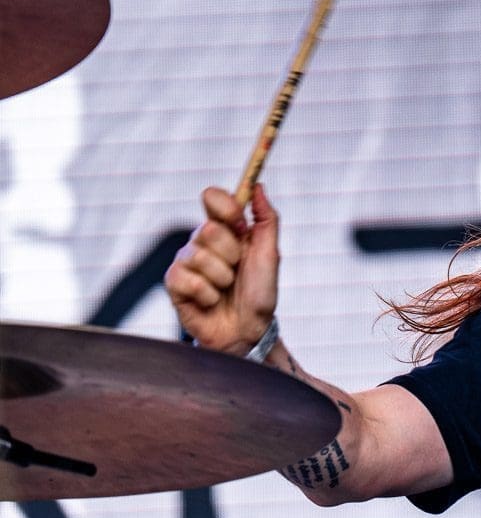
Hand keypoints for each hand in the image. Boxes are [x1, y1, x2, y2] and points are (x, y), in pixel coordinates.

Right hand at [164, 184, 279, 354]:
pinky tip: (211, 302)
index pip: (212, 197)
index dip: (226, 208)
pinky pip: (188, 279)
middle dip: (231, 254)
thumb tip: (258, 186)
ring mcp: (185, 261)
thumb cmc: (259, 294)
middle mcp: (201, 240)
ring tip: (226, 290)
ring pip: (200, 256)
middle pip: (209, 228)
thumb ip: (267, 220)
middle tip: (237, 271)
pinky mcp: (174, 283)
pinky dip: (207, 294)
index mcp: (225, 229)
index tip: (240, 225)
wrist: (249, 331)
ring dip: (222, 278)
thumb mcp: (270, 256)